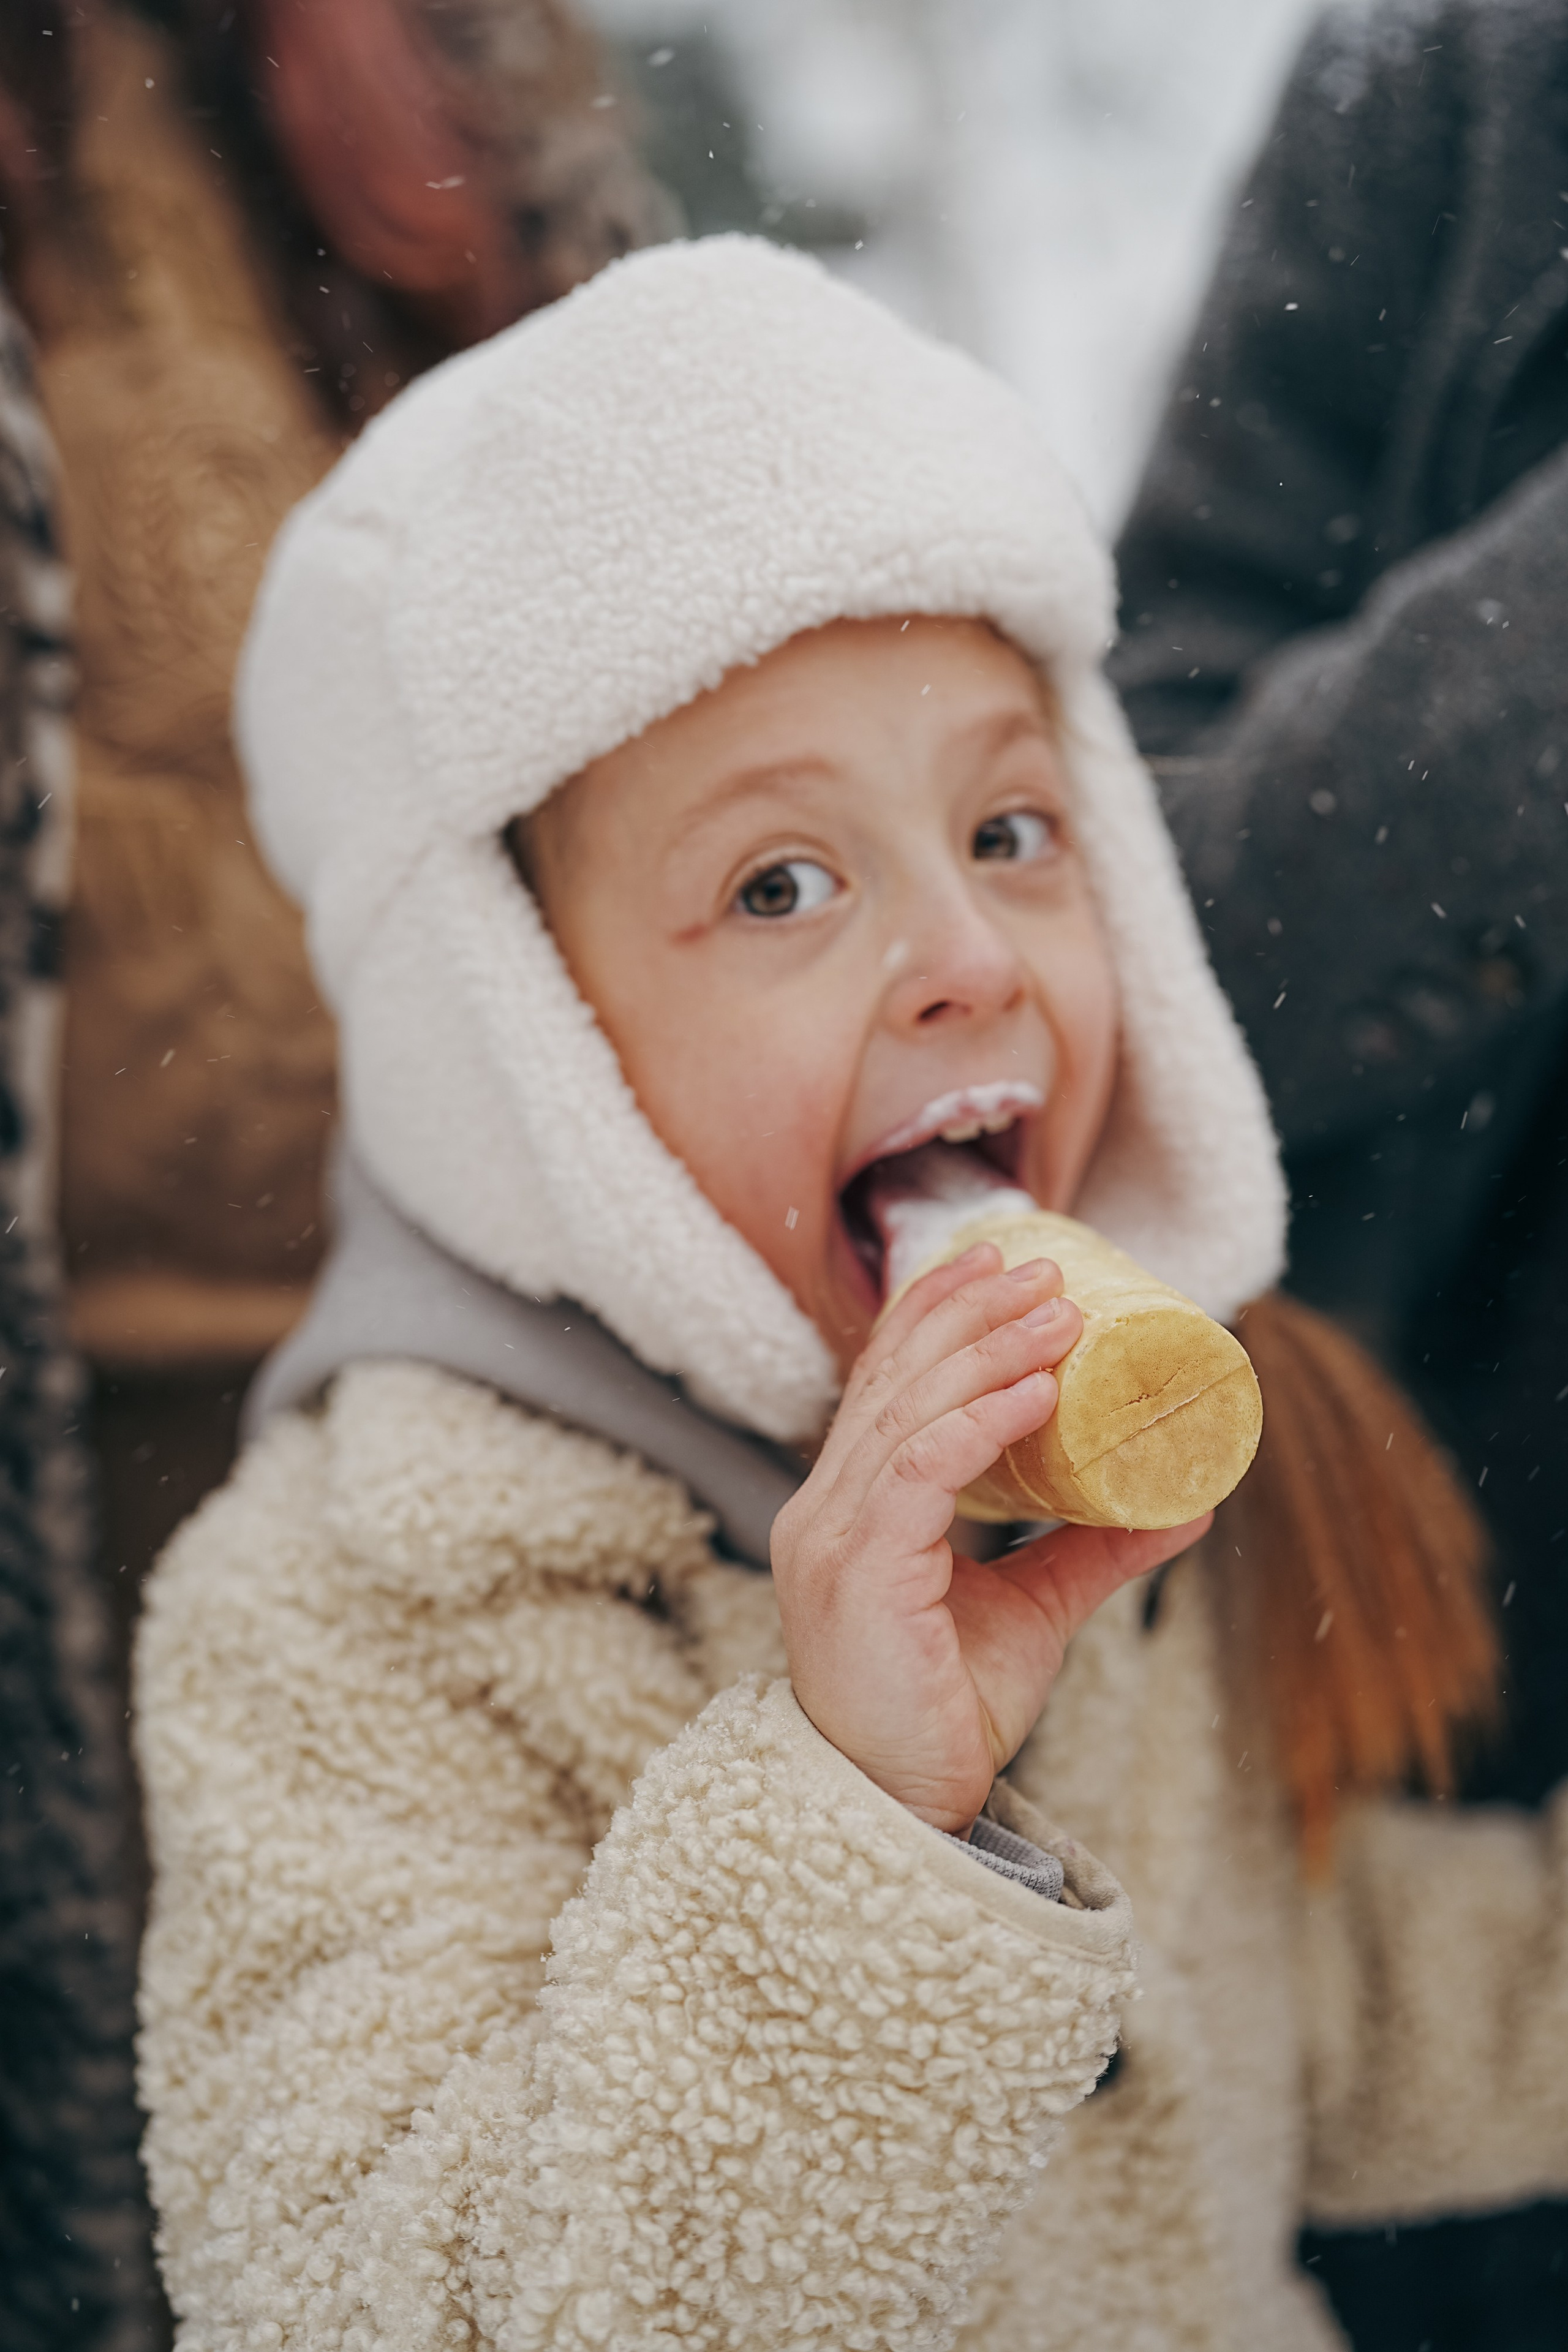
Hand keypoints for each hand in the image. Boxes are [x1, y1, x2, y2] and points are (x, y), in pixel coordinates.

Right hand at [772, 1244, 1210, 1831]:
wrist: (904, 1810)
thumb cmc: (946, 1712)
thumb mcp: (1032, 1611)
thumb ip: (1092, 1551)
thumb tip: (1185, 1498)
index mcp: (848, 1506)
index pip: (883, 1381)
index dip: (936, 1312)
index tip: (1002, 1263)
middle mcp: (823, 1508)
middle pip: (895, 1377)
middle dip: (971, 1311)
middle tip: (1046, 1269)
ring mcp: (830, 1535)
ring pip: (910, 1408)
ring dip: (989, 1350)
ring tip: (1059, 1315)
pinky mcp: (857, 1569)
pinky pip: (920, 1468)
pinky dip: (980, 1420)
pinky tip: (1036, 1391)